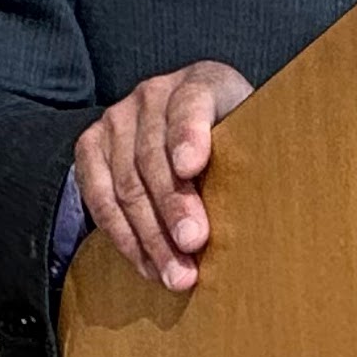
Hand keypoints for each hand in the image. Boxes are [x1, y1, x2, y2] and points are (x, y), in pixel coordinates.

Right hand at [74, 61, 252, 291]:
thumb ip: (252, 157)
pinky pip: (100, 200)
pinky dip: (124, 238)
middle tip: (193, 243)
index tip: (192, 167)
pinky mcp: (91, 147)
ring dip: (151, 237)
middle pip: (155, 156)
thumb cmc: (232, 142)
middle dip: (173, 206)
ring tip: (177, 274)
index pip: (192, 104)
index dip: (190, 135)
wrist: (185, 130)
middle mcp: (153, 93)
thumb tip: (265, 206)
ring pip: (126, 185)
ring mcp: (117, 119)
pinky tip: (149, 266)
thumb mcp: (252, 138)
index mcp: (201, 82)